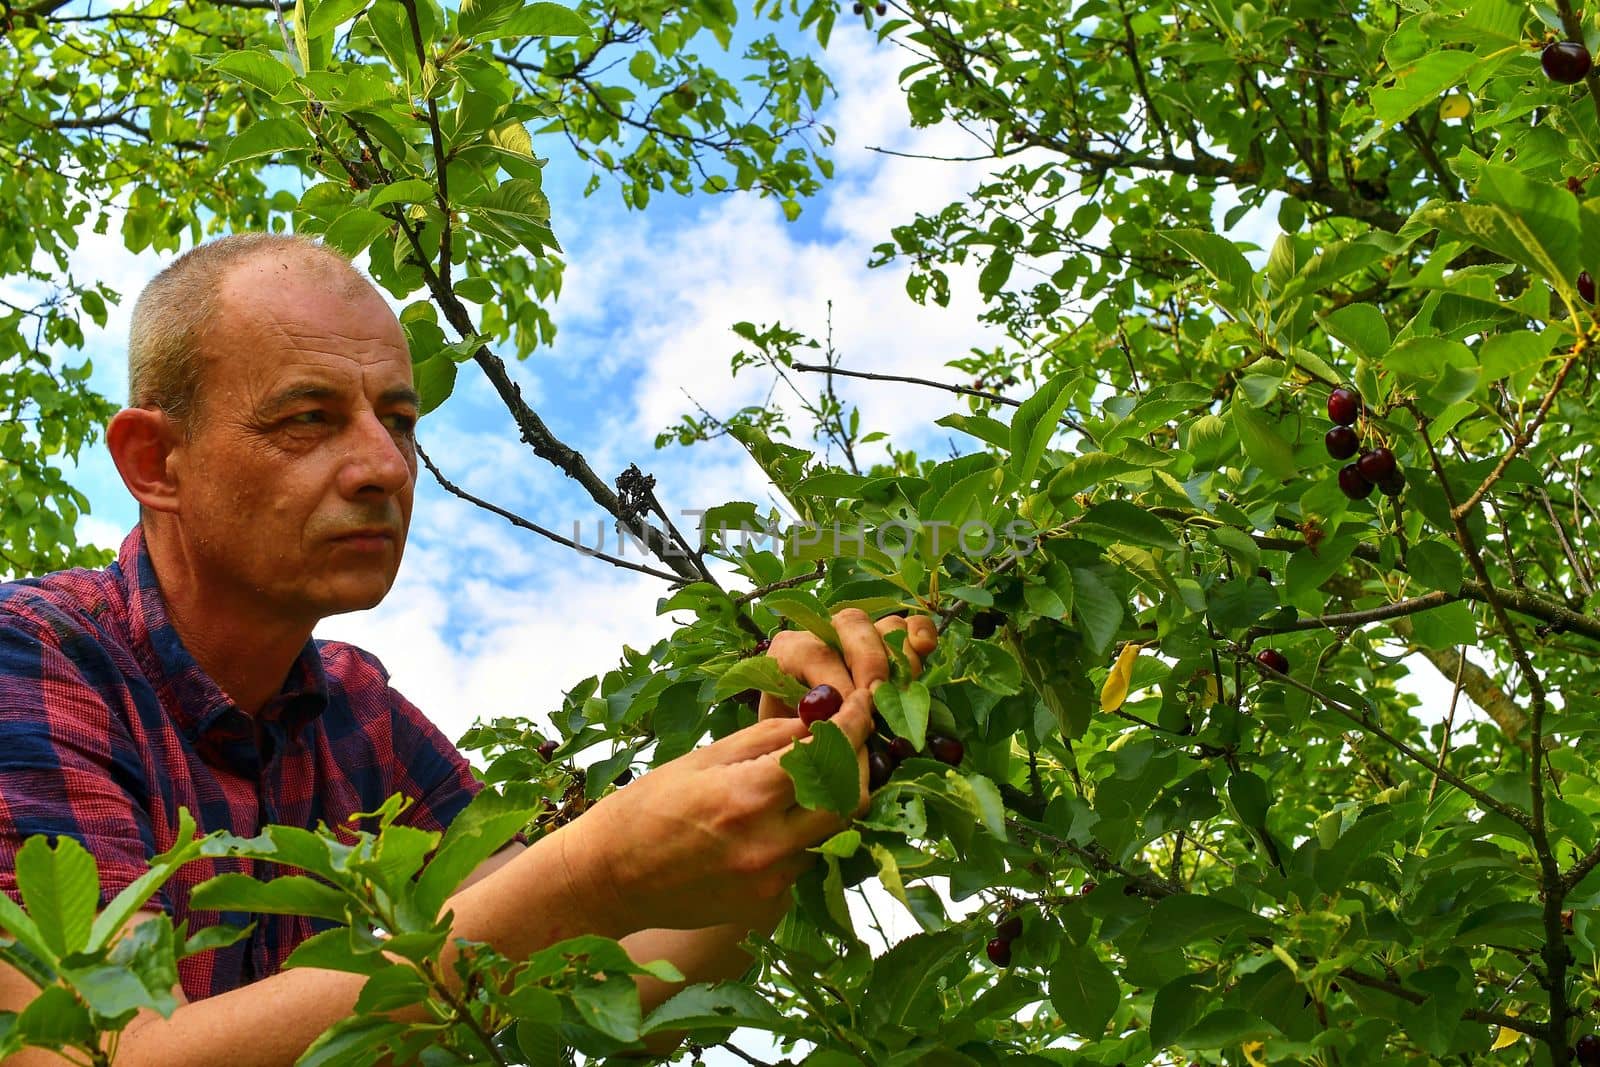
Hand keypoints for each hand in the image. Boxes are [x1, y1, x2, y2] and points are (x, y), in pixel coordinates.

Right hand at [561, 687, 877, 934]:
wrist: (608, 878)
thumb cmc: (647, 807)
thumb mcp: (702, 759)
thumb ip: (763, 740)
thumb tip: (814, 721)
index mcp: (747, 796)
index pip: (827, 755)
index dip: (855, 724)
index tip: (864, 702)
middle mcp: (767, 843)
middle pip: (850, 801)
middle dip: (861, 765)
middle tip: (853, 739)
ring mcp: (770, 879)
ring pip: (833, 833)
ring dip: (835, 798)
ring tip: (822, 770)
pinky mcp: (767, 901)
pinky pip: (808, 858)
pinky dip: (810, 828)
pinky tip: (791, 810)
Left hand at [757, 608, 937, 719]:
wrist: (800, 734)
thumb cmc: (788, 734)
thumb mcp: (781, 734)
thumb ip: (800, 729)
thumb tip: (835, 725)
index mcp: (789, 650)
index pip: (816, 653)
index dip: (838, 684)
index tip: (850, 713)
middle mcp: (823, 632)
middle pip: (852, 625)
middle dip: (869, 662)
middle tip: (876, 700)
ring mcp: (859, 634)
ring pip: (885, 625)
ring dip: (899, 656)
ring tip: (900, 691)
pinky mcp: (886, 640)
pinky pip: (908, 626)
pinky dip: (920, 633)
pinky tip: (925, 649)